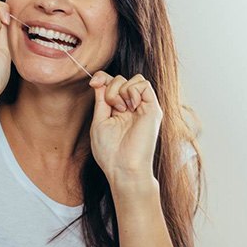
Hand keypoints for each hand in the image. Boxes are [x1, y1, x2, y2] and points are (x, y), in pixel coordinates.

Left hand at [89, 71, 162, 186]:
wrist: (123, 168)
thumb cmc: (109, 151)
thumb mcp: (99, 120)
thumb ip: (101, 99)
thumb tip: (99, 80)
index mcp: (118, 109)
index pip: (112, 83)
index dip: (102, 77)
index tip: (93, 83)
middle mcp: (131, 106)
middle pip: (121, 78)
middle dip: (110, 87)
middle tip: (111, 107)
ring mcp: (143, 107)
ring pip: (134, 79)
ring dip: (121, 90)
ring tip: (121, 109)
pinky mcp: (153, 109)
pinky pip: (144, 84)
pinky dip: (133, 90)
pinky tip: (130, 106)